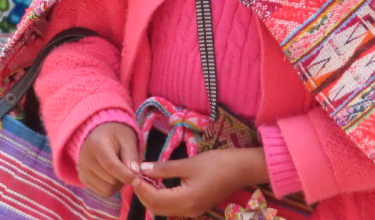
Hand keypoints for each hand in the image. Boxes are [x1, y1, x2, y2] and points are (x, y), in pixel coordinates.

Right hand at [78, 122, 140, 197]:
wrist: (99, 132)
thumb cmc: (116, 134)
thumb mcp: (127, 139)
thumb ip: (131, 155)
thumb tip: (134, 173)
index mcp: (96, 144)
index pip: (111, 165)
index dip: (126, 175)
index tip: (137, 180)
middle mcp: (85, 159)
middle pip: (110, 180)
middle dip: (123, 178)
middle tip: (128, 169)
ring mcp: (82, 170)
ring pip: (106, 189)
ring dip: (117, 184)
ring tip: (120, 172)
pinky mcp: (82, 178)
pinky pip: (101, 191)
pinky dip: (110, 187)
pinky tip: (112, 176)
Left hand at [131, 147, 268, 217]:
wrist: (242, 169)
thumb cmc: (217, 163)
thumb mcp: (188, 163)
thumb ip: (163, 168)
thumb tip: (142, 169)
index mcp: (185, 201)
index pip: (154, 198)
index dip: (141, 187)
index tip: (132, 173)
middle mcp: (187, 211)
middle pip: (156, 208)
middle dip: (143, 194)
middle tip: (135, 177)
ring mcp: (192, 211)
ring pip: (163, 209)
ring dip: (151, 196)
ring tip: (143, 179)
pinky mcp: (195, 207)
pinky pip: (172, 207)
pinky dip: (162, 197)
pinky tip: (158, 184)